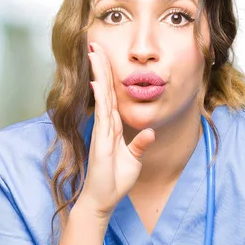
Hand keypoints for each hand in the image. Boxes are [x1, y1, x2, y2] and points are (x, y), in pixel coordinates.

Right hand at [78, 42, 155, 217]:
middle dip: (100, 67)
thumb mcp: (134, 160)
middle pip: (104, 90)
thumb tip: (150, 131)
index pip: (112, 96)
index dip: (108, 76)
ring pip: (102, 97)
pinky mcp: (101, 140)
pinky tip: (97, 82)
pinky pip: (102, 115)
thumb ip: (141, 144)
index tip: (104, 58)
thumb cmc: (115, 181)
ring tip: (94, 53)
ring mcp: (102, 131)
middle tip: (95, 44)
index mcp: (113, 127)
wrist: (102, 200)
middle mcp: (106, 125)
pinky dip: (100, 98)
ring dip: (99, 75)